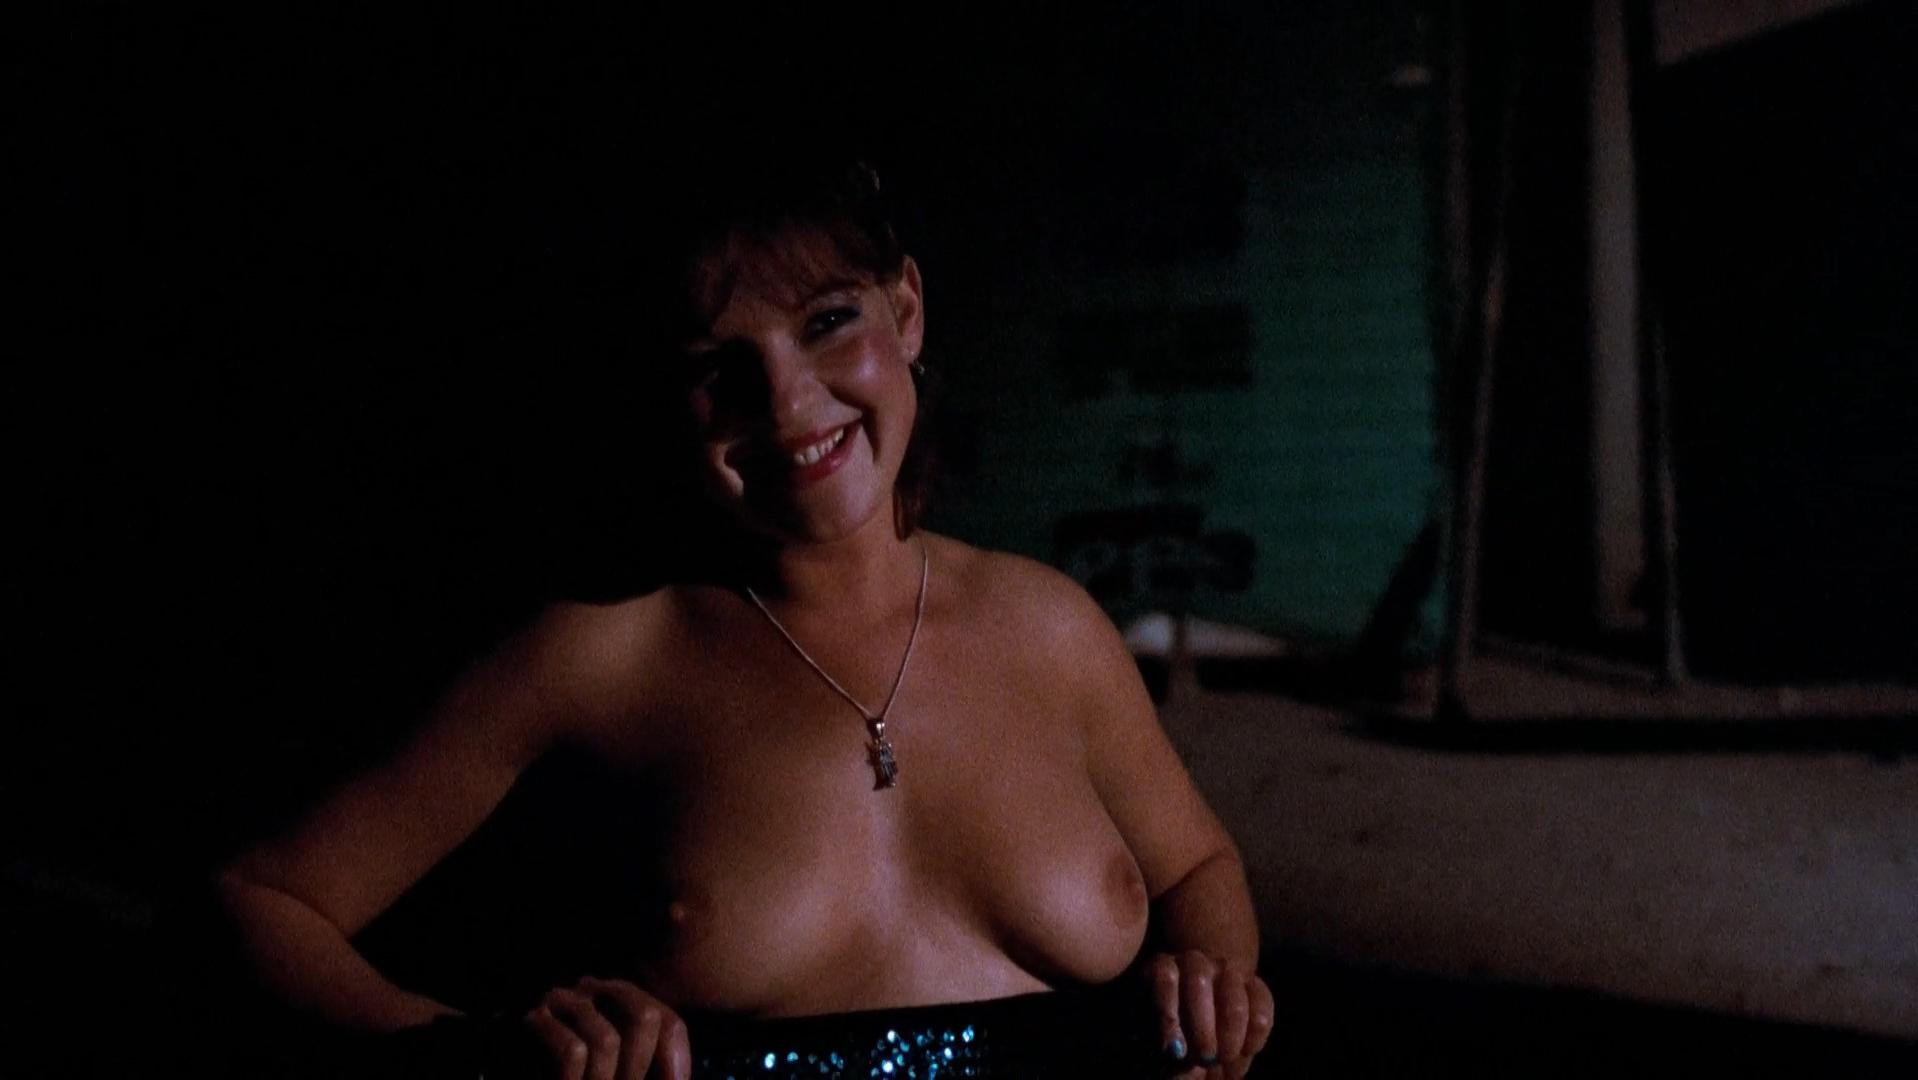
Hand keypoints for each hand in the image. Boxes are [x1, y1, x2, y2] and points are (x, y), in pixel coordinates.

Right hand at [521, 976, 690, 1079]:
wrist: (490, 1061)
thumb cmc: (556, 1072)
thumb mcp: (607, 1070)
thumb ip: (638, 1069)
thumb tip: (680, 1079)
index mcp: (619, 1001)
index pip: (668, 1023)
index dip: (676, 1061)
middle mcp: (593, 991)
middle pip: (645, 1018)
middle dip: (637, 1069)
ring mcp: (560, 1000)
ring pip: (606, 1041)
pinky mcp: (528, 1020)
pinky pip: (572, 1052)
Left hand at [1146, 951, 1273, 1079]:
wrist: (1200, 1038)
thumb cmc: (1172, 1038)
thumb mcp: (1164, 1043)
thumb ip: (1170, 1046)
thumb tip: (1178, 1052)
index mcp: (1160, 969)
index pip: (1165, 978)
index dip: (1168, 1013)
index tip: (1172, 1049)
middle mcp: (1194, 962)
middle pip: (1199, 981)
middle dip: (1202, 1024)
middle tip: (1205, 1056)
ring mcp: (1226, 970)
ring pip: (1232, 990)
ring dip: (1230, 1028)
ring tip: (1225, 1057)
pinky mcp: (1254, 985)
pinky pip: (1262, 1000)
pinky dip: (1256, 1028)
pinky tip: (1248, 1050)